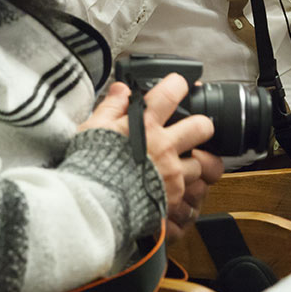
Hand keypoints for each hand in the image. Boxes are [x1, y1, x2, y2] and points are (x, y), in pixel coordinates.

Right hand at [80, 76, 218, 238]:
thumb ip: (112, 107)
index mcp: (145, 127)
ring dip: (191, 165)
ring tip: (177, 167)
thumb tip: (122, 89)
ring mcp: (171, 175)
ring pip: (201, 164)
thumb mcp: (94, 129)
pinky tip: (170, 189)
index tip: (178, 85)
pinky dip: (184, 192)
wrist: (89, 206)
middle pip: (202, 127)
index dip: (178, 85)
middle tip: (191, 130)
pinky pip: (191, 194)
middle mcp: (163, 148)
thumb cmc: (88, 167)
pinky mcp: (173, 199)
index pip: (171, 94)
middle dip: (200, 126)